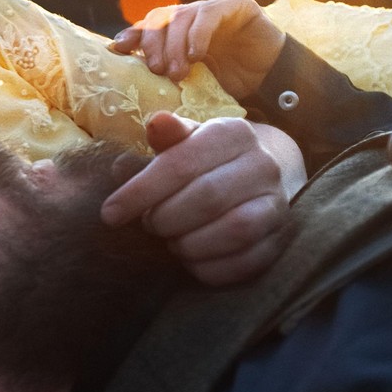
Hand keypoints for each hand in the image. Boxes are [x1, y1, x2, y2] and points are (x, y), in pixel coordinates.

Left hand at [101, 111, 297, 285]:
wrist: (256, 175)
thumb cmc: (204, 158)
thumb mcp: (184, 140)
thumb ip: (166, 135)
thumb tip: (155, 124)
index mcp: (232, 133)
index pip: (180, 164)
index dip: (139, 192)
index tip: (109, 214)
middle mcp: (262, 165)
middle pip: (207, 198)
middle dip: (165, 218)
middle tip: (148, 226)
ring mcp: (277, 203)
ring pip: (233, 231)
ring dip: (189, 244)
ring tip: (170, 241)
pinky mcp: (281, 239)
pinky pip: (247, 262)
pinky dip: (211, 268)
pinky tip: (190, 260)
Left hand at [110, 0, 285, 99]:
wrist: (271, 80)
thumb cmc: (228, 85)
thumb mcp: (191, 86)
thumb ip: (168, 83)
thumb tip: (135, 98)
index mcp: (175, 32)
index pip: (146, 27)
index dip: (131, 35)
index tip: (117, 50)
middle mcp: (190, 17)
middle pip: (160, 19)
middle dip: (154, 44)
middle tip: (157, 71)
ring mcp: (211, 9)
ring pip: (183, 16)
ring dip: (176, 44)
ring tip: (177, 72)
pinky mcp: (236, 6)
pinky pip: (211, 13)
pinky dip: (199, 33)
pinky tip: (196, 54)